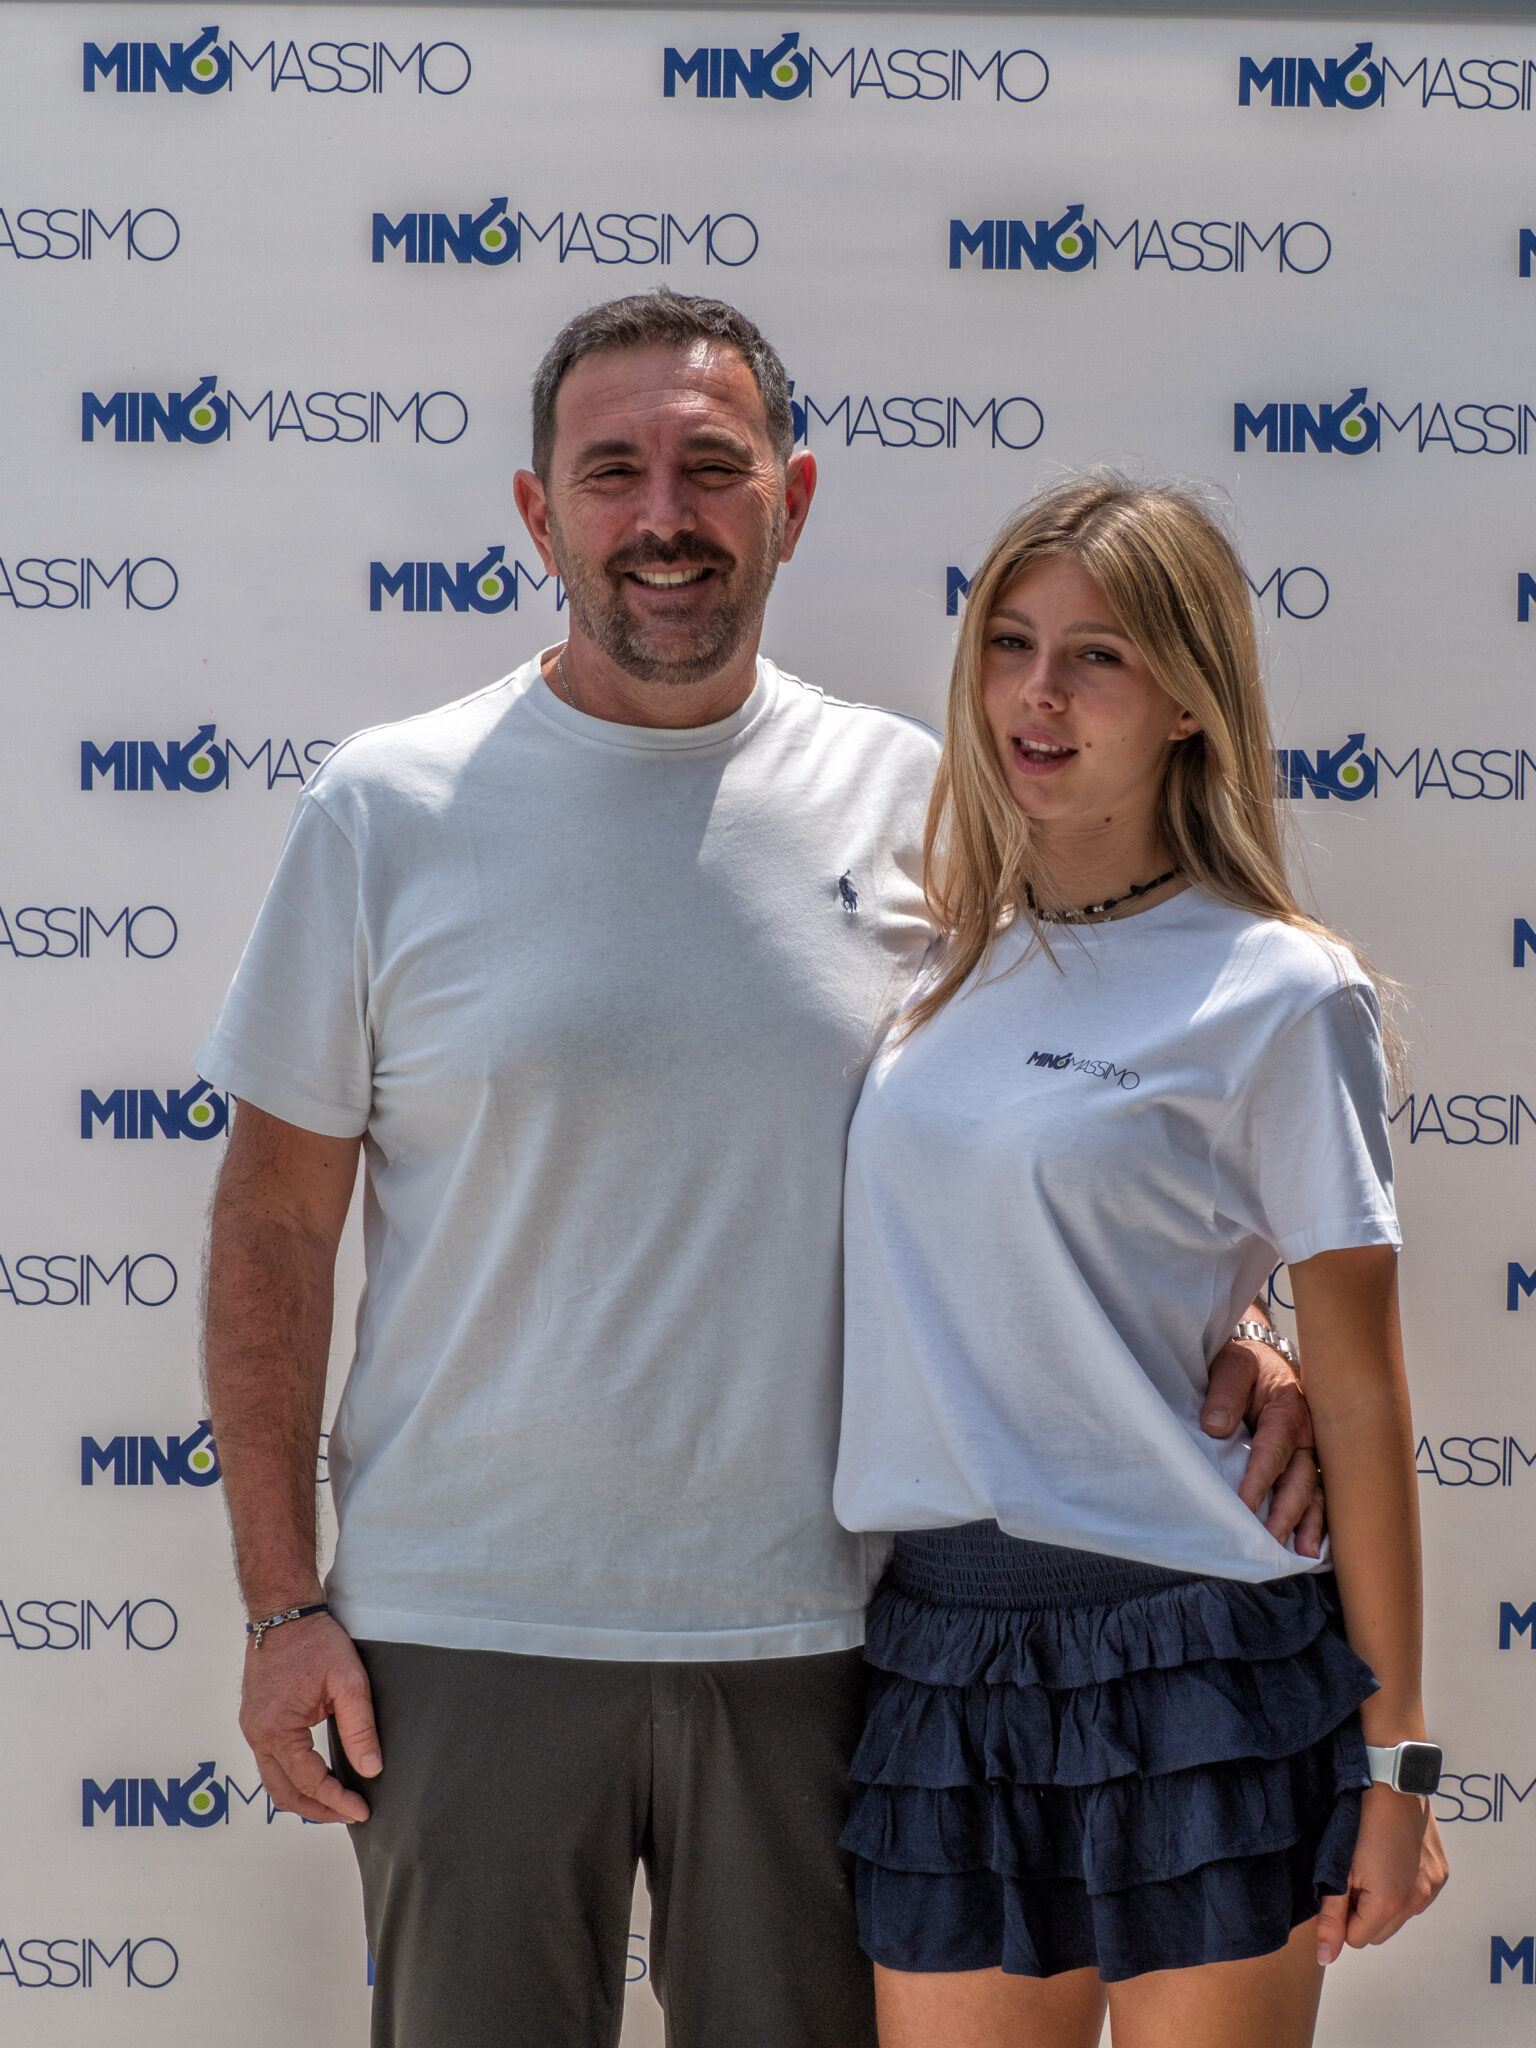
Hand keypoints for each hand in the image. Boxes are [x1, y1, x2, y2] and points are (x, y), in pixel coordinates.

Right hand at [239, 1611, 381, 1823]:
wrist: (284, 1611)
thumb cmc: (316, 1640)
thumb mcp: (348, 1681)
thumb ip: (360, 1728)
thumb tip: (370, 1770)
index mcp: (277, 1730)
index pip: (309, 1782)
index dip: (336, 1801)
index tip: (362, 1811)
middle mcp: (256, 1735)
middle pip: (284, 1793)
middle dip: (318, 1810)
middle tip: (350, 1813)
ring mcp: (251, 1729)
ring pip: (273, 1782)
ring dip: (304, 1796)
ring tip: (336, 1800)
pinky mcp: (254, 1721)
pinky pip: (270, 1762)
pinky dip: (293, 1777)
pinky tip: (317, 1775)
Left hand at [1201, 1333, 1325, 1554]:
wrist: (1262, 1358)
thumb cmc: (1246, 1365)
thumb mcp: (1233, 1365)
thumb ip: (1225, 1392)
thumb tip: (1216, 1427)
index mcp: (1287, 1410)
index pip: (1273, 1450)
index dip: (1259, 1479)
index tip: (1245, 1505)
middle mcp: (1305, 1434)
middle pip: (1301, 1479)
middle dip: (1288, 1513)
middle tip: (1272, 1541)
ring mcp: (1309, 1451)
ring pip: (1314, 1491)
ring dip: (1309, 1523)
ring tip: (1304, 1554)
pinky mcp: (1306, 1461)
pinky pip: (1316, 1493)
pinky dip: (1317, 1519)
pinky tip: (1314, 1544)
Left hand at [1316, 1790, 1447, 1963]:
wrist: (1390, 1780)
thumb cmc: (1357, 1820)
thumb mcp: (1336, 1867)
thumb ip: (1331, 1916)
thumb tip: (1326, 1958)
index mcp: (1390, 1903)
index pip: (1356, 1939)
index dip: (1341, 1916)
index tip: (1338, 1887)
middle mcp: (1417, 1901)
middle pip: (1379, 1932)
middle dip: (1362, 1912)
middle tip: (1351, 1875)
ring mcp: (1432, 1887)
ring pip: (1399, 1916)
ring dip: (1382, 1902)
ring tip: (1370, 1864)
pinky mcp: (1440, 1873)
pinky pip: (1416, 1896)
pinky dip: (1401, 1887)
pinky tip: (1389, 1858)